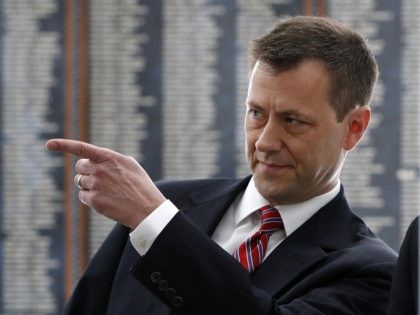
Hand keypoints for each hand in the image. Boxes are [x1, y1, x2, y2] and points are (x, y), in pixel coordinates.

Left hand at [46, 139, 165, 228]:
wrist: (147, 209)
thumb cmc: (140, 186)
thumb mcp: (130, 165)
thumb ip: (110, 159)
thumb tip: (93, 159)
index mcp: (109, 157)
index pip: (81, 148)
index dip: (63, 145)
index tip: (49, 144)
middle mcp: (100, 169)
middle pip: (80, 167)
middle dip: (87, 171)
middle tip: (101, 178)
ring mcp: (96, 185)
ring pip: (80, 182)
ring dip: (90, 185)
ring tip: (108, 191)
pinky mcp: (94, 200)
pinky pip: (82, 196)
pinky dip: (90, 198)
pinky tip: (106, 200)